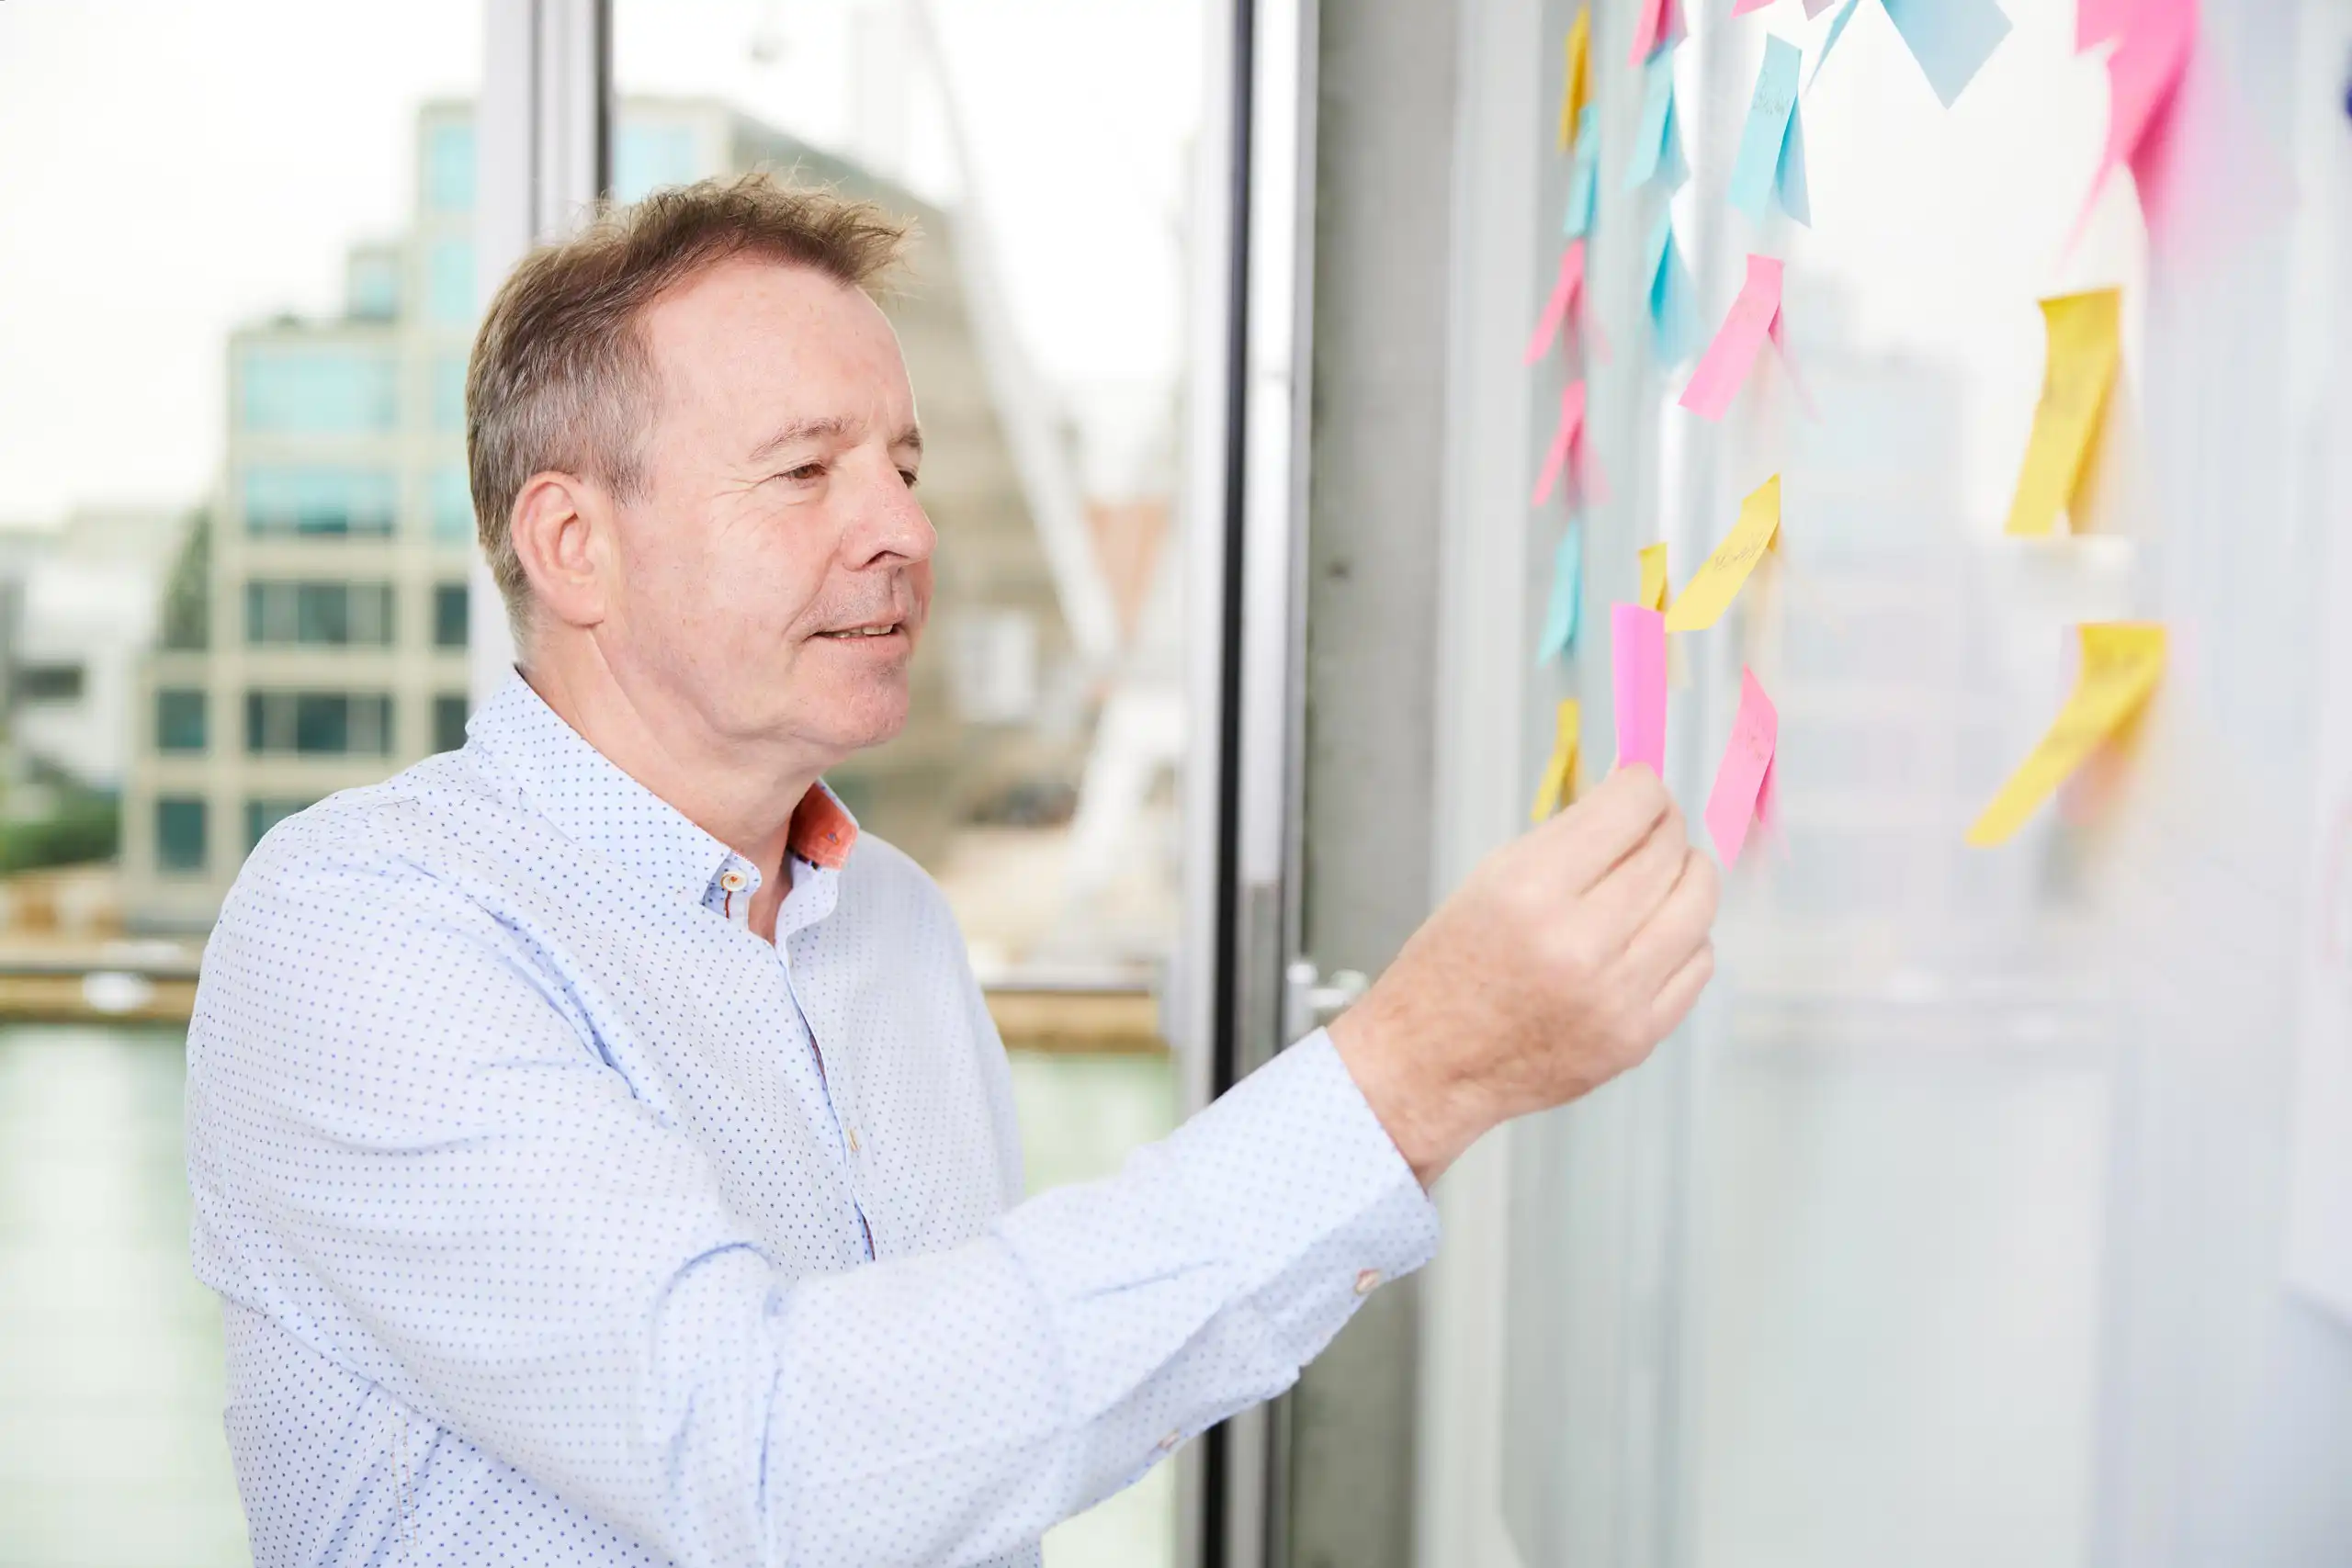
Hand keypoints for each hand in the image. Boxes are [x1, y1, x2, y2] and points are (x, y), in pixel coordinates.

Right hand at [1327, 766, 1717, 1184]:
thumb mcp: (1490, 878)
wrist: (1432, 1062)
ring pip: (1698, 903)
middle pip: (1669, 851)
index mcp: (1531, 890)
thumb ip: (1567, 838)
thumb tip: (1639, 803)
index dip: (1643, 787)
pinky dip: (1684, 938)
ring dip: (1687, 875)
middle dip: (1665, 827)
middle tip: (1651, 829)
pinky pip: (1698, 963)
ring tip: (1664, 876)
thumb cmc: (1452, 966)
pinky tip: (1654, 935)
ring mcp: (1616, 997)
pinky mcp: (1638, 1036)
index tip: (1639, 790)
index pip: (1632, 807)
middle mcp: (1579, 944)